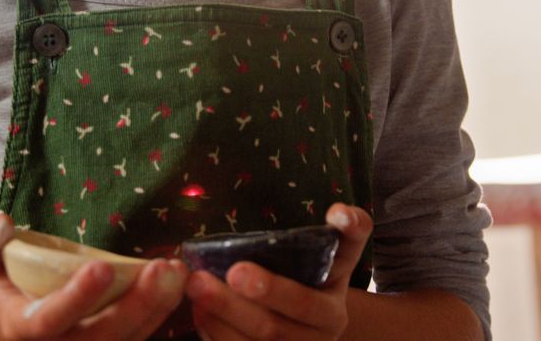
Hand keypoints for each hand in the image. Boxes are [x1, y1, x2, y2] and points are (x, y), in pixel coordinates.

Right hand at [0, 214, 187, 339]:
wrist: (23, 314)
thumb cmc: (6, 279)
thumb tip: (2, 226)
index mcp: (23, 328)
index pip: (49, 321)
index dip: (76, 298)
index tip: (102, 266)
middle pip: (102, 336)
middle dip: (135, 304)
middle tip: (161, 268)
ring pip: (129, 338)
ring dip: (158, 306)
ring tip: (176, 270)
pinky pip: (141, 334)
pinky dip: (162, 309)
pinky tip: (177, 279)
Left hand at [186, 203, 372, 339]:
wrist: (315, 321)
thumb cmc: (320, 275)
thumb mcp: (339, 253)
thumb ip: (348, 228)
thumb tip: (340, 212)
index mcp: (332, 312)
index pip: (307, 302)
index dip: (275, 289)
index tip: (238, 269)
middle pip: (271, 330)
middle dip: (232, 305)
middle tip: (199, 280)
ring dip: (217, 320)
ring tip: (193, 292)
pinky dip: (214, 335)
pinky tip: (197, 313)